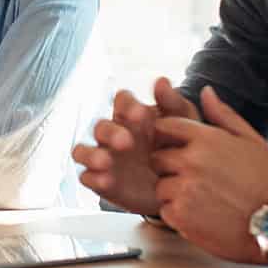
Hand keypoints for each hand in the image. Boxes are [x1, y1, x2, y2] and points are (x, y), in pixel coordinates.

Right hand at [74, 77, 201, 214]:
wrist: (182, 187)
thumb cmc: (179, 148)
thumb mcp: (183, 125)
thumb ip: (172, 103)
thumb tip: (161, 80)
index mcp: (132, 115)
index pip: (122, 101)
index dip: (127, 105)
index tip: (141, 114)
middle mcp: (114, 134)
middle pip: (101, 126)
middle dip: (110, 133)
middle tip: (126, 142)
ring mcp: (105, 158)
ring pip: (83, 150)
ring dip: (91, 154)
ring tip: (105, 162)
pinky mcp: (102, 181)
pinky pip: (87, 177)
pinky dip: (93, 178)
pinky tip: (105, 181)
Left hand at [150, 86, 267, 264]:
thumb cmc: (265, 181)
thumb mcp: (250, 140)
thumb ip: (223, 115)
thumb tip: (205, 91)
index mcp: (206, 138)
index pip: (163, 127)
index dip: (167, 139)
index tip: (178, 151)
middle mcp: (191, 160)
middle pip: (156, 158)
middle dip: (169, 168)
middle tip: (194, 180)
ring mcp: (184, 188)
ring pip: (160, 186)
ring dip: (174, 193)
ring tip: (202, 200)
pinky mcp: (180, 215)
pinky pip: (165, 210)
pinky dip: (178, 215)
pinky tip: (202, 216)